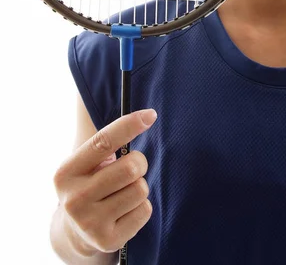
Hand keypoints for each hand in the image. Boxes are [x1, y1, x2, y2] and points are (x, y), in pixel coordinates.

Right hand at [53, 109, 157, 254]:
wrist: (75, 230)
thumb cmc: (90, 183)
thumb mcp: (87, 163)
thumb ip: (107, 143)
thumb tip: (144, 117)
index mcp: (66, 172)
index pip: (102, 142)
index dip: (129, 125)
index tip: (150, 115)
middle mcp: (74, 199)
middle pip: (130, 167)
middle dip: (139, 163)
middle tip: (131, 168)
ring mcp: (89, 222)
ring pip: (140, 189)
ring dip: (139, 186)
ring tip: (123, 192)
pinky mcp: (107, 240)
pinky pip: (145, 210)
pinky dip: (141, 207)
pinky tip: (125, 210)